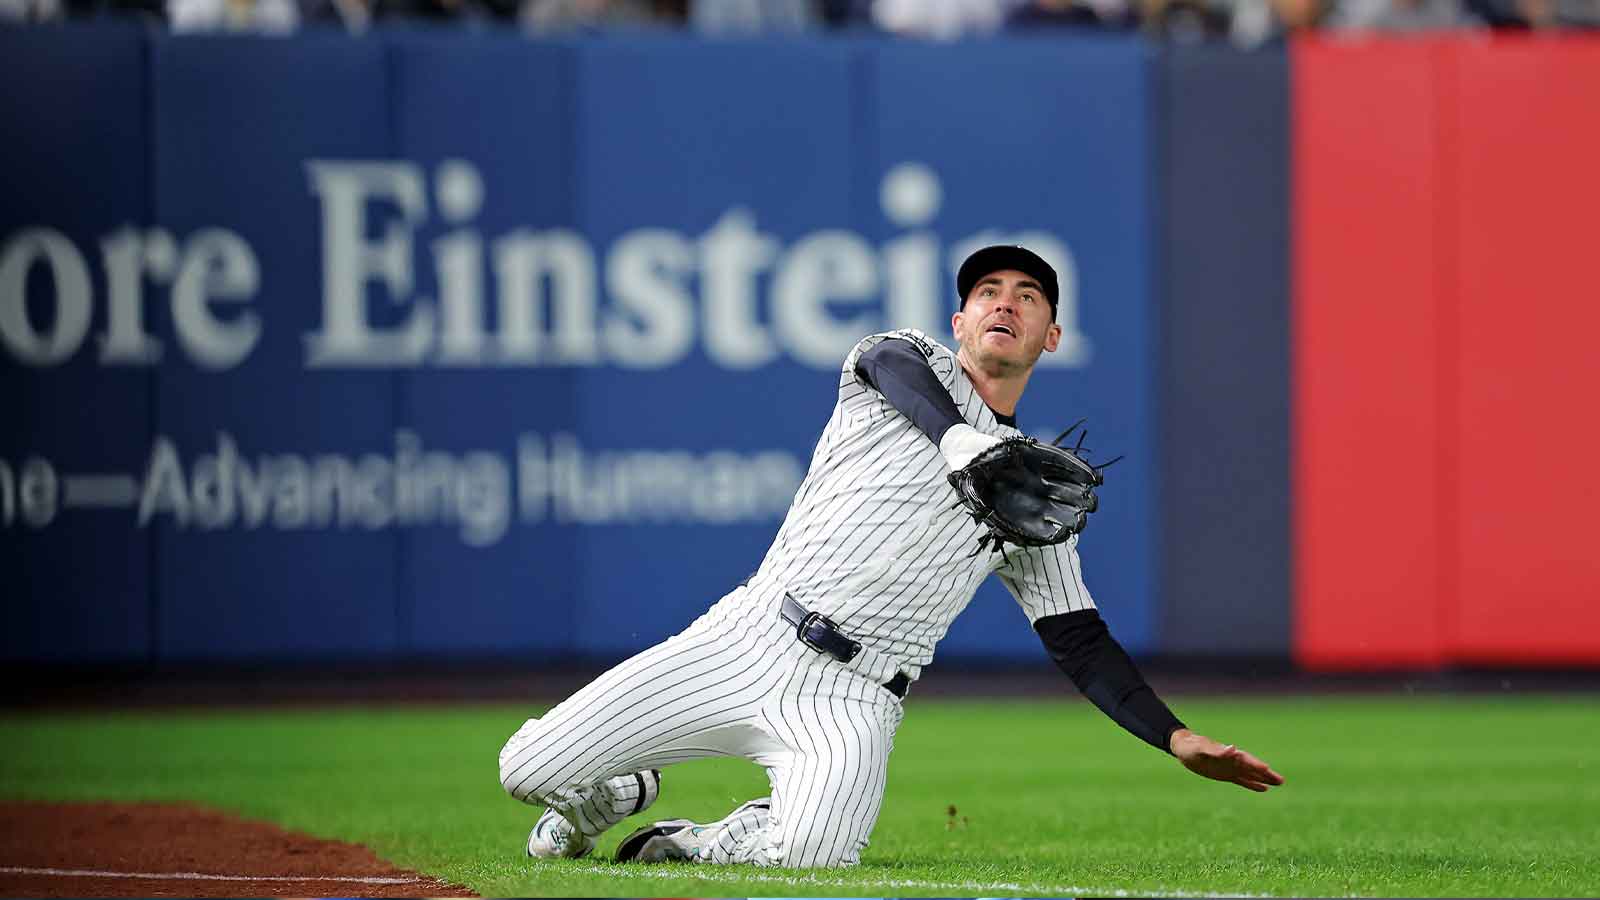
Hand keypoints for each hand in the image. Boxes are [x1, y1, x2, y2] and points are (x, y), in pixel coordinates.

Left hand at [1169, 728, 1284, 792]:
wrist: (1183, 747)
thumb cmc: (1191, 746)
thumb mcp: (1201, 749)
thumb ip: (1216, 750)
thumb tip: (1233, 749)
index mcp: (1227, 753)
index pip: (1245, 759)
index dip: (1255, 764)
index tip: (1267, 769)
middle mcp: (1232, 760)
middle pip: (1253, 767)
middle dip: (1266, 773)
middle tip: (1282, 780)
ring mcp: (1230, 768)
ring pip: (1251, 774)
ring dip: (1264, 779)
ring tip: (1279, 783)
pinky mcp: (1226, 775)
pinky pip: (1242, 780)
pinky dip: (1253, 784)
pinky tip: (1264, 788)